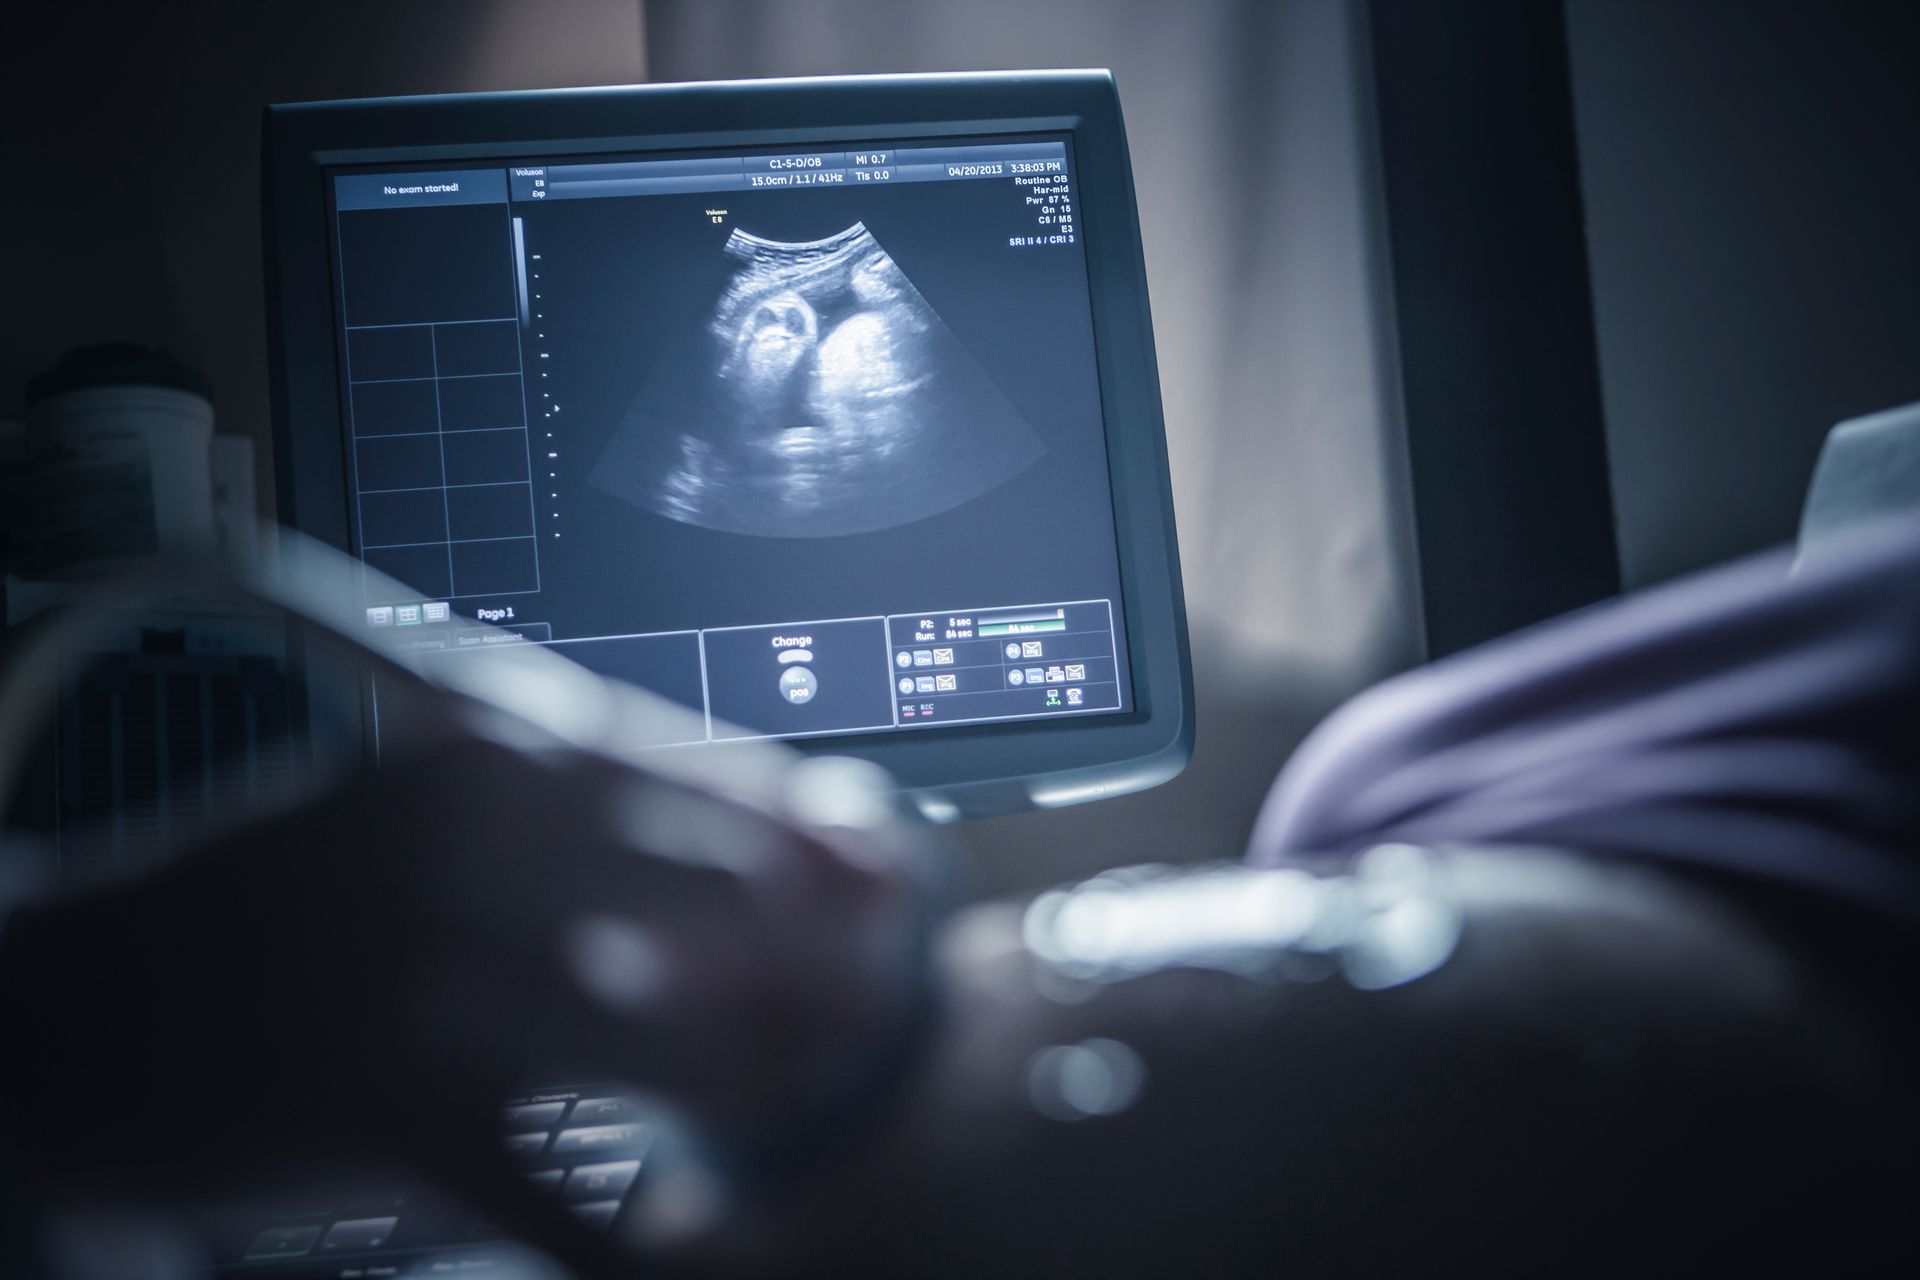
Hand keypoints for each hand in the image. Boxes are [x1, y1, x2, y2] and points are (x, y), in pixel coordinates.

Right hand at [0, 720, 930, 1273]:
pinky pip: (583, 1201)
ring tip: (753, 1128)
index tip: (886, 938)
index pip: (755, 798)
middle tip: (826, 1052)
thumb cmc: (291, 905)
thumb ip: (629, 814)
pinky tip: (686, 1240)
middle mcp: (489, 837)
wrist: (68, 1006)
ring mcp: (440, 970)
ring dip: (756, 1111)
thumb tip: (842, 852)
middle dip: (816, 997)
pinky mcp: (394, 1109)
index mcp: (513, 742)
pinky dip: (659, 1243)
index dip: (846, 882)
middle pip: (752, 920)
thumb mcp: (452, 810)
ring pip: (696, 1052)